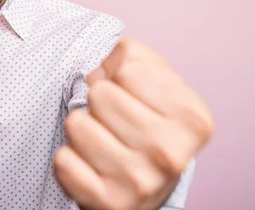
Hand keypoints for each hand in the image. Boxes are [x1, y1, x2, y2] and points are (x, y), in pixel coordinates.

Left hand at [54, 38, 213, 209]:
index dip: (118, 72)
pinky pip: (63, 160)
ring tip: (101, 140)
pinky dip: (69, 158)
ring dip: (81, 128)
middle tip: (112, 119)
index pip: (127, 64)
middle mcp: (171, 152)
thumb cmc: (148, 125)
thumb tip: (99, 70)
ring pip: (76, 123)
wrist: (146, 189)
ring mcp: (139, 181)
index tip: (128, 93)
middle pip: (100, 93)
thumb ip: (132, 59)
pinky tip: (89, 165)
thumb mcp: (159, 85)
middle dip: (98, 101)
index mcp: (192, 117)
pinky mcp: (108, 203)